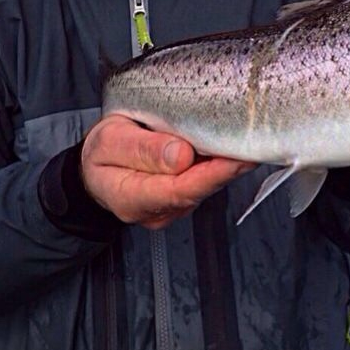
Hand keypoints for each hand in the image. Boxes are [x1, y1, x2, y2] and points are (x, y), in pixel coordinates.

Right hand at [81, 115, 254, 229]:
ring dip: (226, 164)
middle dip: (228, 167)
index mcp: (131, 198)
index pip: (179, 190)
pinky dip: (218, 165)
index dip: (211, 174)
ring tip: (245, 139)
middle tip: (254, 141)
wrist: (95, 168)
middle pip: (199, 190)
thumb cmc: (100, 153)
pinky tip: (228, 147)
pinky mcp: (183, 200)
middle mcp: (156, 211)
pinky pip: (204, 183)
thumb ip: (141, 149)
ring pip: (205, 187)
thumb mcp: (109, 141)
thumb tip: (180, 155)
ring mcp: (172, 209)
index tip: (236, 157)